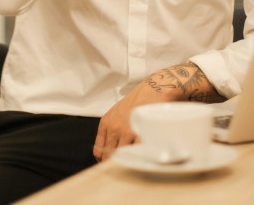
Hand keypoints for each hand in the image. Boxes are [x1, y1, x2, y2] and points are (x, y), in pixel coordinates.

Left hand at [93, 63, 223, 161]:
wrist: (154, 89)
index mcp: (106, 122)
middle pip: (109, 155)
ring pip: (123, 155)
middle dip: (115, 162)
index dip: (104, 160)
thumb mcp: (117, 112)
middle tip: (124, 164)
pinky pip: (136, 152)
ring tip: (134, 159)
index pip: (99, 150)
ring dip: (128, 159)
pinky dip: (138, 156)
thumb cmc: (137, 100)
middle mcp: (114, 127)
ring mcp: (126, 131)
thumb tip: (109, 150)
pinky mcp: (140, 133)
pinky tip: (142, 156)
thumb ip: (111, 129)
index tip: (110, 163)